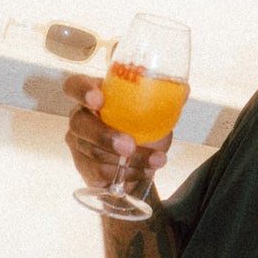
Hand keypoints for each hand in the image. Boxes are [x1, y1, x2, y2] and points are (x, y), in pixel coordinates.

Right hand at [62, 73, 173, 194]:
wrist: (140, 164)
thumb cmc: (143, 130)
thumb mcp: (156, 113)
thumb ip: (166, 100)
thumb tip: (183, 90)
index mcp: (96, 95)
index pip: (75, 85)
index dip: (82, 91)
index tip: (98, 100)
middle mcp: (81, 116)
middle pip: (79, 123)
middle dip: (105, 136)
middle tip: (130, 145)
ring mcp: (79, 143)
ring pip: (94, 152)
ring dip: (129, 160)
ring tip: (156, 160)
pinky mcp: (84, 166)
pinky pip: (100, 172)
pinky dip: (128, 172)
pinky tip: (145, 170)